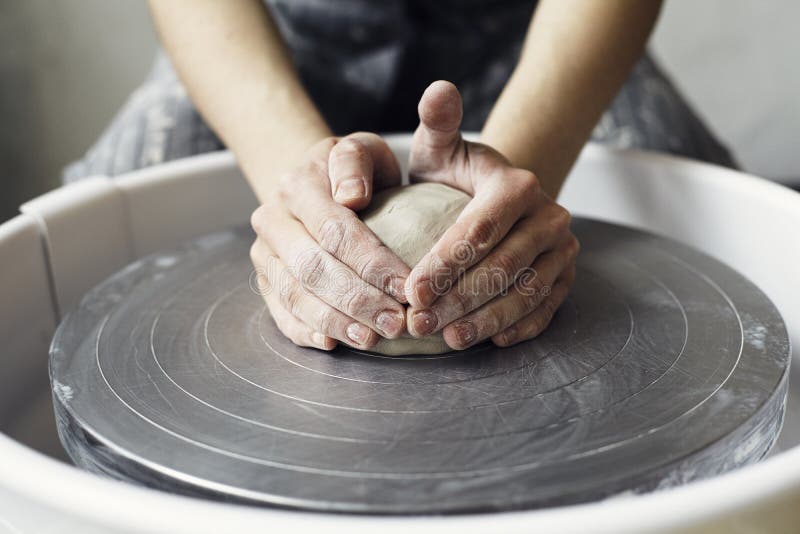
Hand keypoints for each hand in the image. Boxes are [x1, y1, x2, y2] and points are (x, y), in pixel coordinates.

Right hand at [250, 133, 409, 349]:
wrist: (312, 185)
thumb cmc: (351, 173)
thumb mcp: (359, 151)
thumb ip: (355, 162)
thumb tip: (351, 196)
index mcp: (296, 186)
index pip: (335, 231)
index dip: (373, 263)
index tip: (408, 287)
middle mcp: (272, 220)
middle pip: (314, 269)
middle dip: (358, 300)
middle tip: (396, 323)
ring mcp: (265, 254)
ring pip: (295, 295)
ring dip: (335, 322)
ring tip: (372, 339)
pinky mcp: (264, 281)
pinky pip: (280, 313)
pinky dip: (306, 332)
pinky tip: (334, 343)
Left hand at [405, 81, 578, 348]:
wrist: (498, 196)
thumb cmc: (457, 176)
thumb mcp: (443, 148)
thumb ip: (439, 122)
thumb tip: (438, 88)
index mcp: (517, 186)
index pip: (479, 229)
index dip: (444, 263)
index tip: (410, 290)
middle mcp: (549, 216)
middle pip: (503, 266)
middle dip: (459, 299)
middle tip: (419, 323)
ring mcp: (561, 249)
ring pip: (525, 292)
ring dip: (487, 320)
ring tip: (449, 340)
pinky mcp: (565, 276)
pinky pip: (547, 308)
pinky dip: (520, 327)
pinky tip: (491, 343)